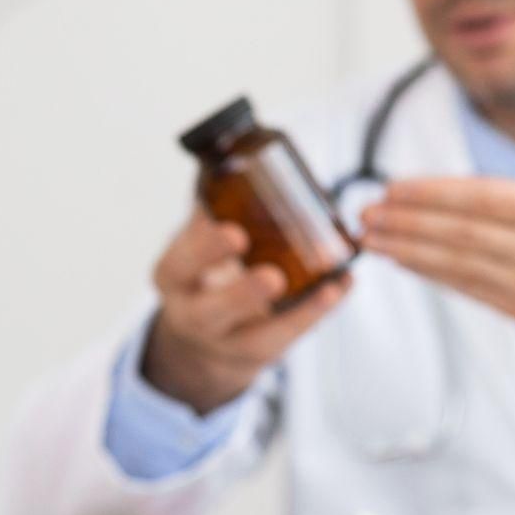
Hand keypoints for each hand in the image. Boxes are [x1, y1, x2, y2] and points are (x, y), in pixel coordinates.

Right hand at [141, 208, 349, 414]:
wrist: (202, 337)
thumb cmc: (204, 275)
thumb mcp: (195, 244)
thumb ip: (212, 213)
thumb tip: (238, 161)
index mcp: (173, 276)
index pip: (180, 264)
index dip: (205, 250)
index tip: (235, 233)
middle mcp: (192, 315)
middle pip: (209, 312)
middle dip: (242, 294)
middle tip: (273, 276)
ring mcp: (225, 341)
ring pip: (254, 336)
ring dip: (295, 312)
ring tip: (328, 287)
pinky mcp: (258, 352)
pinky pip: (289, 337)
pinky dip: (318, 312)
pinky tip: (341, 287)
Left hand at [359, 81, 514, 367]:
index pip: (483, 200)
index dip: (433, 195)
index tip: (392, 186)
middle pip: (462, 237)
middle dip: (407, 225)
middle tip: (365, 214)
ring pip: (458, 268)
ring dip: (407, 252)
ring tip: (370, 237)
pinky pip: (467, 289)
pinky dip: (430, 273)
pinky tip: (401, 257)